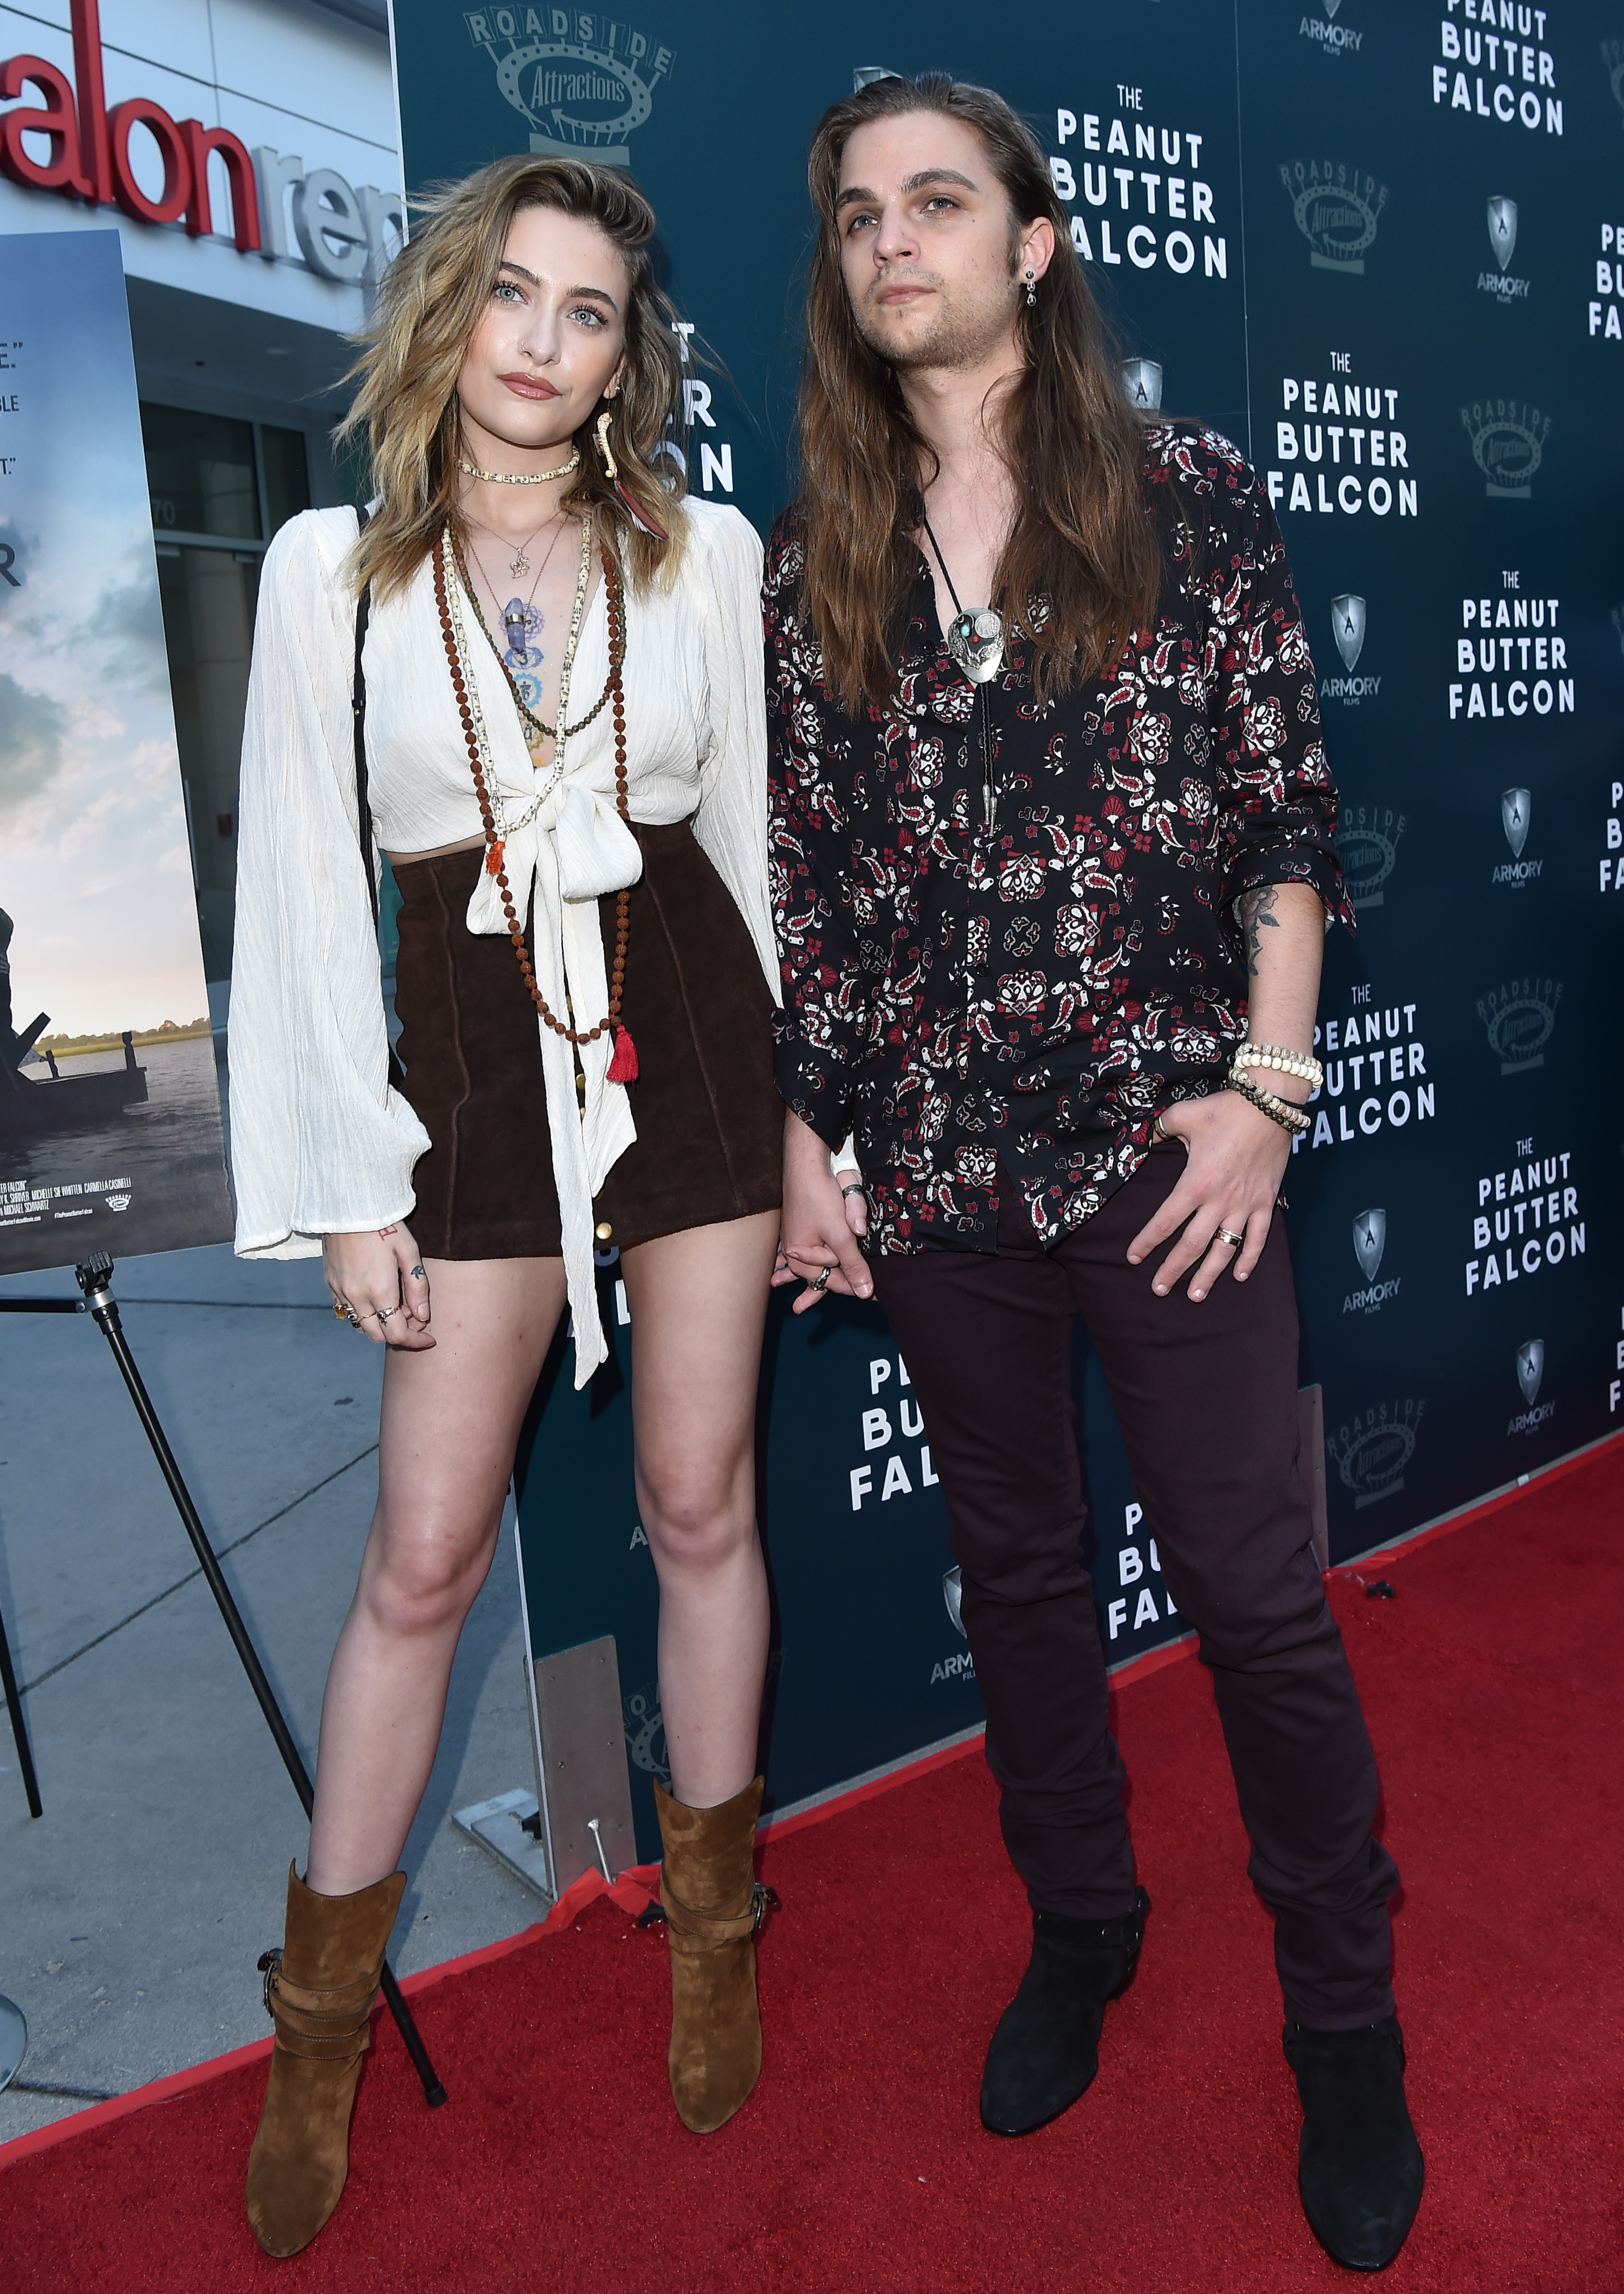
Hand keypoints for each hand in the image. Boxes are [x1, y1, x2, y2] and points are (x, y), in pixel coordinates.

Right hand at [323, 1224, 433, 1348]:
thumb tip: (423, 1316)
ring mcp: (340, 1291)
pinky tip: (374, 1295)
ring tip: (394, 1304)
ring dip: (379, 1324)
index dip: (416, 1340)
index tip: (429, 1338)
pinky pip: (346, 1310)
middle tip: (412, 1316)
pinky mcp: (330, 1283)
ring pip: (360, 1325)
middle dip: (398, 1334)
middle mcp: (357, 1297)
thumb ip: (417, 1287)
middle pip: (377, 1335)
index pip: (397, 1334)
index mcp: (379, 1291)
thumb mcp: (409, 1252)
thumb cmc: (384, 1225)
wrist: (348, 1206)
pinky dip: (363, 1312)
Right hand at [773, 1112, 873, 1313]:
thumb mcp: (841, 1236)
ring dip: (820, 1281)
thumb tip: (865, 1293)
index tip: (878, 1296)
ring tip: (804, 1305)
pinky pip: (815, 1250)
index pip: (834, 1283)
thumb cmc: (820, 1200)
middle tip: (864, 1295)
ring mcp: (798, 1241)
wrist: (805, 1167)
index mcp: (801, 1261)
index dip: (857, 1288)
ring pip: (820, 1264)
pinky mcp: (804, 1229)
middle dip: (840, 1282)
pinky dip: (812, 1263)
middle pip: (826, 1274)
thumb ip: (853, 1264)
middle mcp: (796, 1255)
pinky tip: (789, 1274)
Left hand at [1127, 1093, 1294, 1301]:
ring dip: (1209, 1274)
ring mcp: (1245, 1205)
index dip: (1146, 1242)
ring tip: (1196, 1295)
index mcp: (1195, 1183)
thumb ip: (1159, 1130)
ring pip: (1224, 1248)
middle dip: (1173, 1269)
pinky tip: (1239, 1276)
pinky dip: (1249, 1258)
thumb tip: (1145, 1136)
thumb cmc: (1225, 1110)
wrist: (1271, 1105)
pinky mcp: (1266, 1202)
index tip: (1133, 1258)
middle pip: (1192, 1245)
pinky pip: (1259, 1238)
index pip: (1164, 1221)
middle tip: (1159, 1290)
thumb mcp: (1183, 1115)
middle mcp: (1220, 1201)